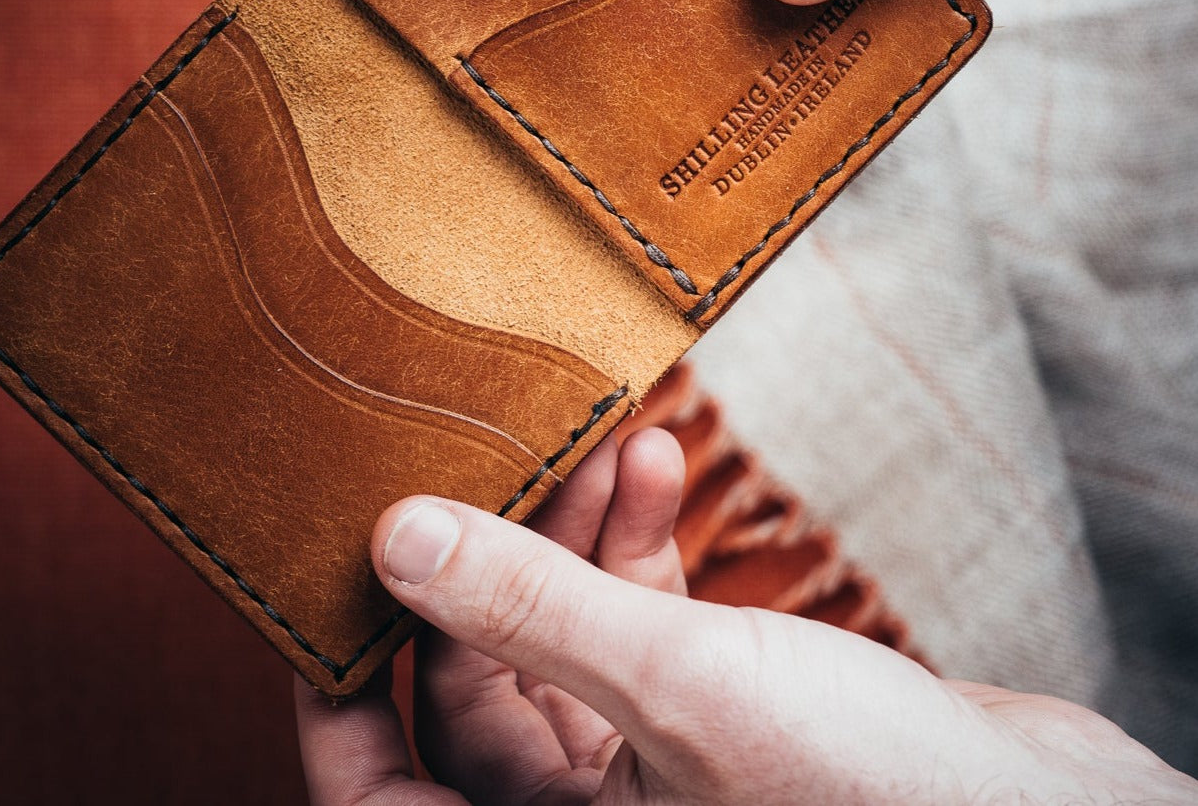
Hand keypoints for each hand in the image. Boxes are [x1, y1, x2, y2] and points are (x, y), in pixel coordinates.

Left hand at [295, 432, 1194, 803]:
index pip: (383, 796)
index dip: (336, 696)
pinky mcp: (704, 715)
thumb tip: (394, 540)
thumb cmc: (878, 801)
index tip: (328, 583)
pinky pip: (638, 623)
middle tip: (510, 453)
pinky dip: (641, 545)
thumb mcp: (679, 689)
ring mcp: (645, 766)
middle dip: (498, 556)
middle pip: (478, 679)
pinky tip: (655, 465)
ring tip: (604, 436)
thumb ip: (531, 612)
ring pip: (563, 636)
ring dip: (578, 531)